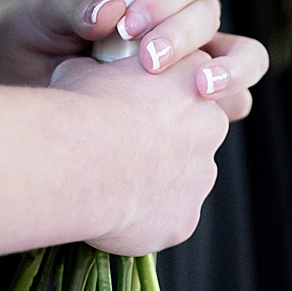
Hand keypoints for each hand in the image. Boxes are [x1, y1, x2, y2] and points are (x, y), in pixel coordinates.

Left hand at [0, 0, 221, 89]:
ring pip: (241, 56)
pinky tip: (199, 123)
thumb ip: (76, 5)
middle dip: (186, 37)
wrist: (15, 68)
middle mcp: (180, 14)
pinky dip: (223, 106)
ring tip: (202, 91)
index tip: (130, 23)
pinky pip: (227, 100)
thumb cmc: (35, 21)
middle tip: (149, 63)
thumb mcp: (47, 5)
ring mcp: (189, 57)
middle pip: (211, 16)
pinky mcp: (186, 98)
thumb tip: (109, 12)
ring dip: (230, 71)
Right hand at [46, 35, 266, 254]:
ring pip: (181, 181)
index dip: (158, 98)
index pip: (189, 83)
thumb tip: (88, 73)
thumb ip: (103, 70)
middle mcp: (211, 125)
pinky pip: (166, 221)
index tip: (131, 109)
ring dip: (153, 183)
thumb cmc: (82, 107)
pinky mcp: (185, 218)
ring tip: (110, 185)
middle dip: (160, 144)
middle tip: (119, 152)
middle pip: (192, 134)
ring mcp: (202, 175)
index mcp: (195, 78)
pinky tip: (113, 214)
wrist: (79, 157)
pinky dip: (143, 221)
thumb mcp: (86, 68)